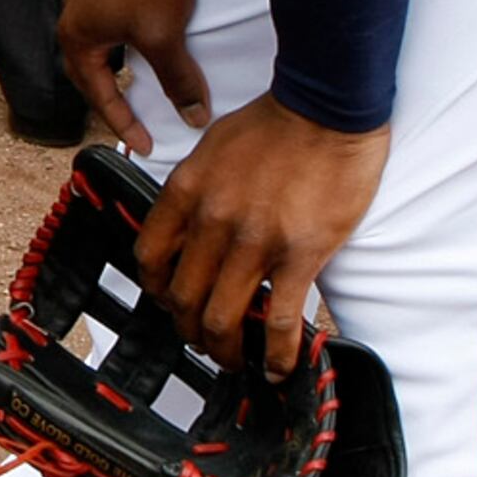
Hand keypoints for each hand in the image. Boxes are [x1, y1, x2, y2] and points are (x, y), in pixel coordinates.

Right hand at [57, 0, 209, 154]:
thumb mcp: (165, 37)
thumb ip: (177, 81)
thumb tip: (191, 114)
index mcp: (77, 39)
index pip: (100, 96)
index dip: (124, 124)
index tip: (145, 146)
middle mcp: (75, 18)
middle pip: (97, 73)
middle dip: (119, 99)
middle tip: (143, 123)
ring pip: (111, 46)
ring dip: (130, 68)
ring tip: (156, 85)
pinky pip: (120, 22)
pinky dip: (138, 41)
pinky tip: (162, 42)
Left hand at [131, 97, 391, 379]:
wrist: (326, 107)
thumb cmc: (273, 124)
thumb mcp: (211, 149)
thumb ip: (194, 191)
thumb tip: (187, 226)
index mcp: (185, 193)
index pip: (150, 257)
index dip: (156, 289)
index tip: (169, 300)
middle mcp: (212, 222)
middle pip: (182, 298)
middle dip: (189, 329)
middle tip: (202, 339)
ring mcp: (255, 242)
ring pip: (223, 319)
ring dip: (224, 350)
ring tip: (235, 361)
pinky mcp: (300, 256)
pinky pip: (278, 320)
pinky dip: (275, 354)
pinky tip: (277, 369)